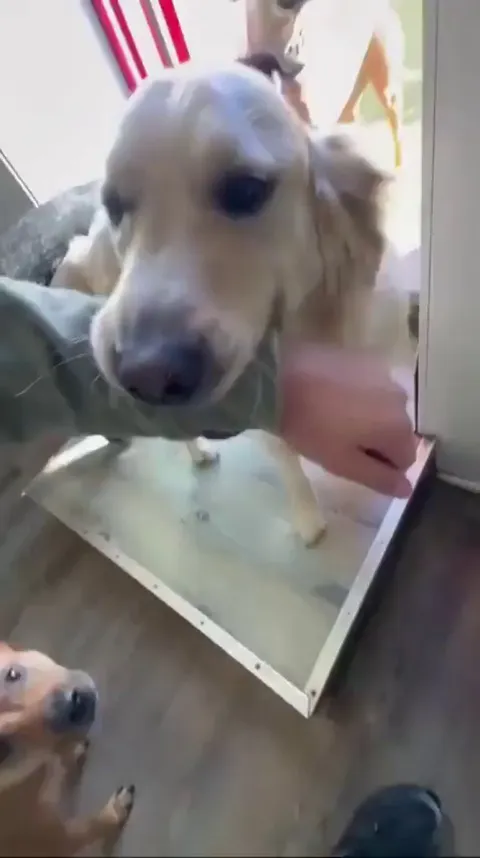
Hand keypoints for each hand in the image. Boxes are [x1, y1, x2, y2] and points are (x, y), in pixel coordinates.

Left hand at [280, 344, 415, 497]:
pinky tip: (332, 397)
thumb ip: (379, 478)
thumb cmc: (311, 427)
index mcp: (399, 428)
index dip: (381, 467)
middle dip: (376, 442)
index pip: (406, 460)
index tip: (351, 462)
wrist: (281, 378)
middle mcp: (402, 399)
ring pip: (385, 410)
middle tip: (340, 443)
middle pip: (398, 432)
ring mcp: (384, 376)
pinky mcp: (366, 360)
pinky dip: (360, 397)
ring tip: (335, 419)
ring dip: (369, 419)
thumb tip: (408, 490)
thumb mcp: (342, 463)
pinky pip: (372, 389)